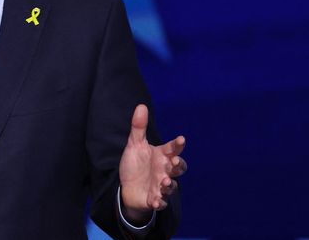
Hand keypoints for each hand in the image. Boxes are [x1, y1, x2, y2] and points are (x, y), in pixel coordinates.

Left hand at [118, 104, 186, 221]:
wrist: (128, 188)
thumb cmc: (135, 165)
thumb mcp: (135, 145)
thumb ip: (139, 127)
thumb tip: (141, 106)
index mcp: (161, 156)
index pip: (172, 149)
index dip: (177, 145)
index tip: (181, 139)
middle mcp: (164, 170)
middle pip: (178, 168)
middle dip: (179, 165)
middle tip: (174, 161)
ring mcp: (160, 185)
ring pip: (171, 185)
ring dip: (168, 184)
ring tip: (163, 181)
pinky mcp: (154, 199)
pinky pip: (160, 202)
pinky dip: (159, 202)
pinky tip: (155, 201)